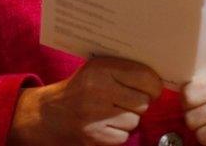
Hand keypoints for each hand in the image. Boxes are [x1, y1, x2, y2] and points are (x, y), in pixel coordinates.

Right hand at [8, 57, 162, 144]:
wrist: (47, 113)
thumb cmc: (80, 88)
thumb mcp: (97, 68)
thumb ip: (124, 69)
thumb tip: (159, 76)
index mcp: (101, 68)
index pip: (145, 77)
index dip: (153, 85)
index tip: (151, 88)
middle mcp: (98, 90)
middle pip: (143, 102)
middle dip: (140, 103)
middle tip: (129, 100)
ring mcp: (95, 115)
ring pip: (134, 121)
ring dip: (129, 119)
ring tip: (114, 112)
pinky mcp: (93, 136)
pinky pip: (123, 137)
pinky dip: (119, 133)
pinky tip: (107, 124)